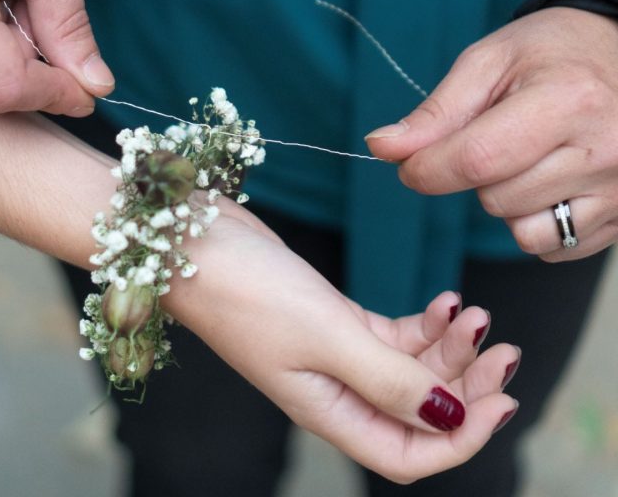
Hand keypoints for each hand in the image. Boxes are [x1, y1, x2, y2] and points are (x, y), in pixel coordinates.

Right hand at [166, 201, 518, 482]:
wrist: (193, 242)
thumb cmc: (244, 291)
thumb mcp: (324, 336)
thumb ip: (389, 380)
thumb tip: (450, 419)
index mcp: (328, 411)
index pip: (407, 454)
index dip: (461, 439)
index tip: (501, 400)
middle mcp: (335, 391)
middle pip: (417, 412)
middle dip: (466, 388)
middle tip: (502, 349)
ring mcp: (335, 355)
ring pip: (410, 370)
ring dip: (449, 349)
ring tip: (471, 312)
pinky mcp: (334, 320)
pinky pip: (394, 336)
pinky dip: (424, 323)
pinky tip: (443, 300)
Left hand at [366, 7, 617, 261]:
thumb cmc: (551, 52)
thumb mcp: (488, 63)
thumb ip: (435, 113)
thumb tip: (381, 148)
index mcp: (569, 101)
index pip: (476, 160)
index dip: (427, 170)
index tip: (411, 164)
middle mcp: (605, 151)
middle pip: (495, 199)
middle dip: (474, 177)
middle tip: (497, 138)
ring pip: (523, 232)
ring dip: (507, 203)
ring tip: (527, 160)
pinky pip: (553, 249)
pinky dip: (536, 224)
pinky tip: (549, 184)